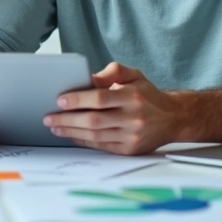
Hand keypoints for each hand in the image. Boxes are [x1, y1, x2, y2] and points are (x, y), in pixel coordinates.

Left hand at [43, 62, 178, 154]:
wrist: (173, 118)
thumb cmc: (147, 94)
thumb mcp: (134, 75)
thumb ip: (112, 72)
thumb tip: (88, 78)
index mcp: (133, 96)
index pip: (100, 98)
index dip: (78, 100)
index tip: (59, 100)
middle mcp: (133, 117)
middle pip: (94, 120)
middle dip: (67, 119)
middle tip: (49, 118)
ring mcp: (132, 136)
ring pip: (95, 136)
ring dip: (71, 131)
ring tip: (55, 127)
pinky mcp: (130, 150)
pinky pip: (101, 146)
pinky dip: (83, 141)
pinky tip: (71, 135)